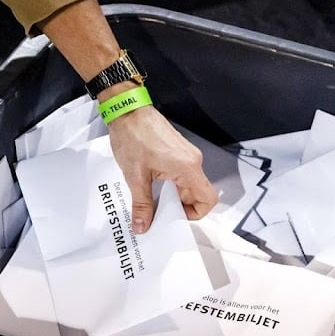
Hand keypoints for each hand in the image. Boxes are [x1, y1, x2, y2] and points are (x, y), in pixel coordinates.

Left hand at [107, 105, 217, 232]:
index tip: (175, 218)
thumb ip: (141, 205)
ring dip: (173, 196)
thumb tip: (142, 226)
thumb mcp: (135, 176)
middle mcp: (192, 161)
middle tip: (159, 214)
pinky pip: (181, 174)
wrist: (127, 109)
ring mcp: (186, 155)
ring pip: (188, 185)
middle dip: (180, 208)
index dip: (195, 214)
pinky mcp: (178, 151)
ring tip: (152, 201)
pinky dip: (170, 185)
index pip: (208, 199)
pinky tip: (152, 186)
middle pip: (198, 194)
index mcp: (188, 168)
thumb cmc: (133, 136)